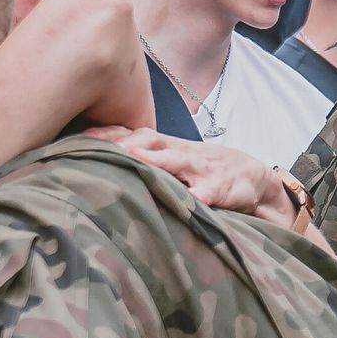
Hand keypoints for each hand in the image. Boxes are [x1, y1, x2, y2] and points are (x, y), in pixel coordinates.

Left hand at [90, 127, 293, 225]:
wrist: (257, 179)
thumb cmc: (210, 170)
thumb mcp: (180, 160)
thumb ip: (150, 157)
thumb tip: (109, 159)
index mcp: (171, 147)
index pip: (136, 134)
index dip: (110, 134)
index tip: (79, 137)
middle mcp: (184, 153)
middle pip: (151, 141)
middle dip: (124, 142)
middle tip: (95, 147)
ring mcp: (202, 170)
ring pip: (176, 161)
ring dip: (155, 160)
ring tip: (133, 160)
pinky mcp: (220, 190)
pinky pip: (205, 195)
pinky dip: (193, 198)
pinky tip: (179, 203)